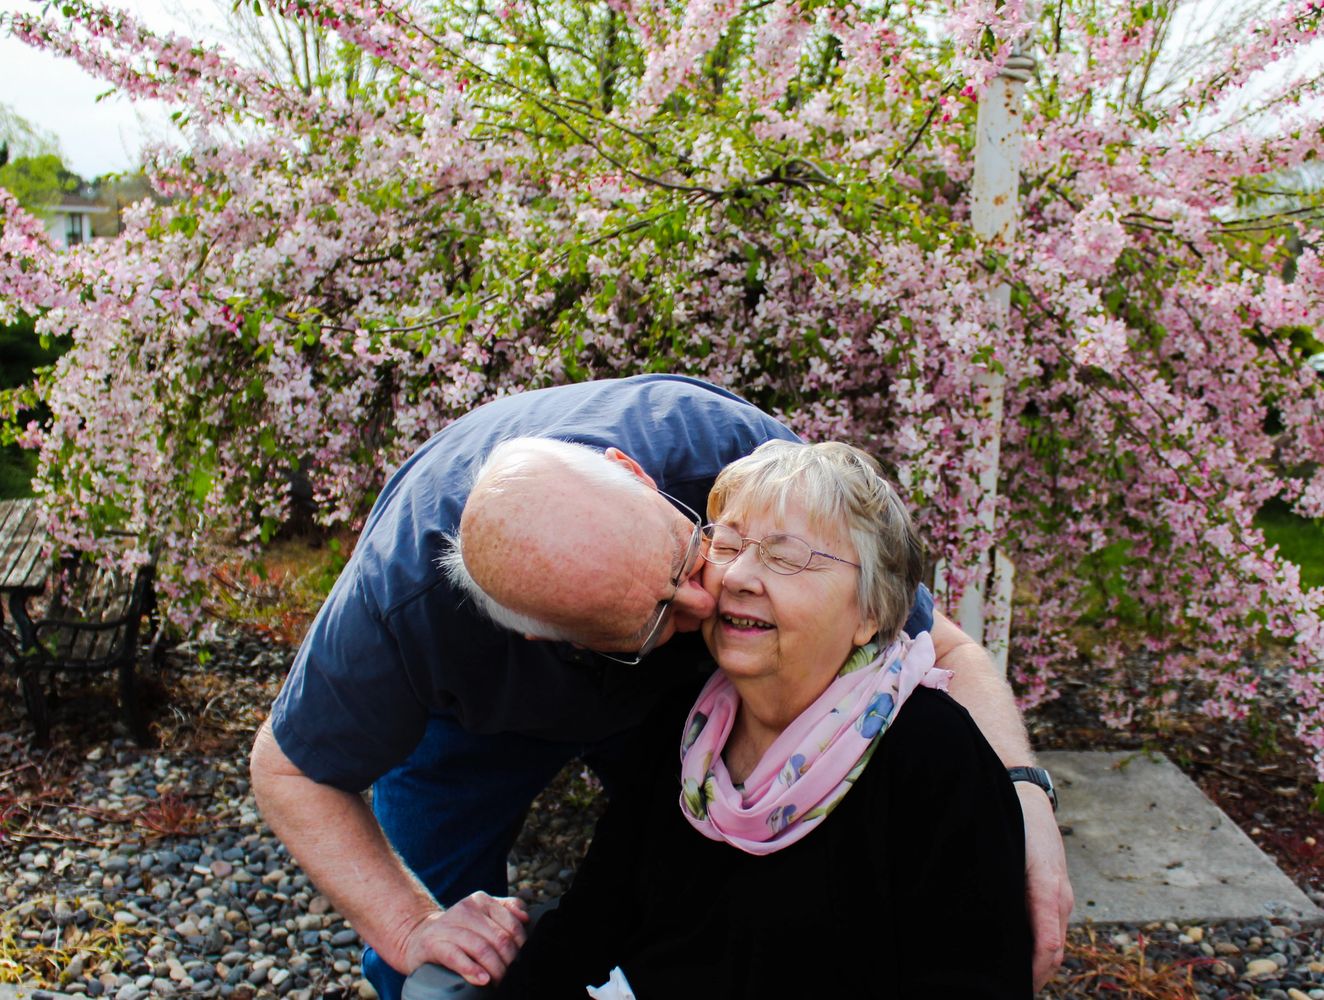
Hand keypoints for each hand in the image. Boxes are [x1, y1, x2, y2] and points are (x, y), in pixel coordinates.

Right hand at [401, 891, 529, 986]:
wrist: (419, 937)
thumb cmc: (459, 931)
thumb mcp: (482, 914)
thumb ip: (506, 910)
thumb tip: (526, 918)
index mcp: (481, 900)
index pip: (512, 923)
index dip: (520, 945)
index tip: (519, 959)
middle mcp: (465, 909)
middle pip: (498, 938)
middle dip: (508, 961)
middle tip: (509, 975)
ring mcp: (448, 926)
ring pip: (481, 948)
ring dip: (494, 969)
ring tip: (498, 981)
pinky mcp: (433, 944)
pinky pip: (456, 957)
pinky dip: (471, 969)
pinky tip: (482, 979)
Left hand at [1017, 784, 1072, 989]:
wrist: (1026, 798)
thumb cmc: (1012, 824)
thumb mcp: (1005, 854)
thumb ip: (1003, 888)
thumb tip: (992, 919)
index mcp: (1047, 892)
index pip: (1047, 946)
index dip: (1031, 973)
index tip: (1014, 987)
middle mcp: (1060, 899)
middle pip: (1053, 954)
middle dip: (1034, 977)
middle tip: (1007, 991)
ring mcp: (1062, 898)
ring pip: (1055, 945)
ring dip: (1038, 968)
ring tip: (1013, 984)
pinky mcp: (1057, 895)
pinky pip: (1053, 931)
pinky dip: (1041, 952)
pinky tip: (1022, 960)